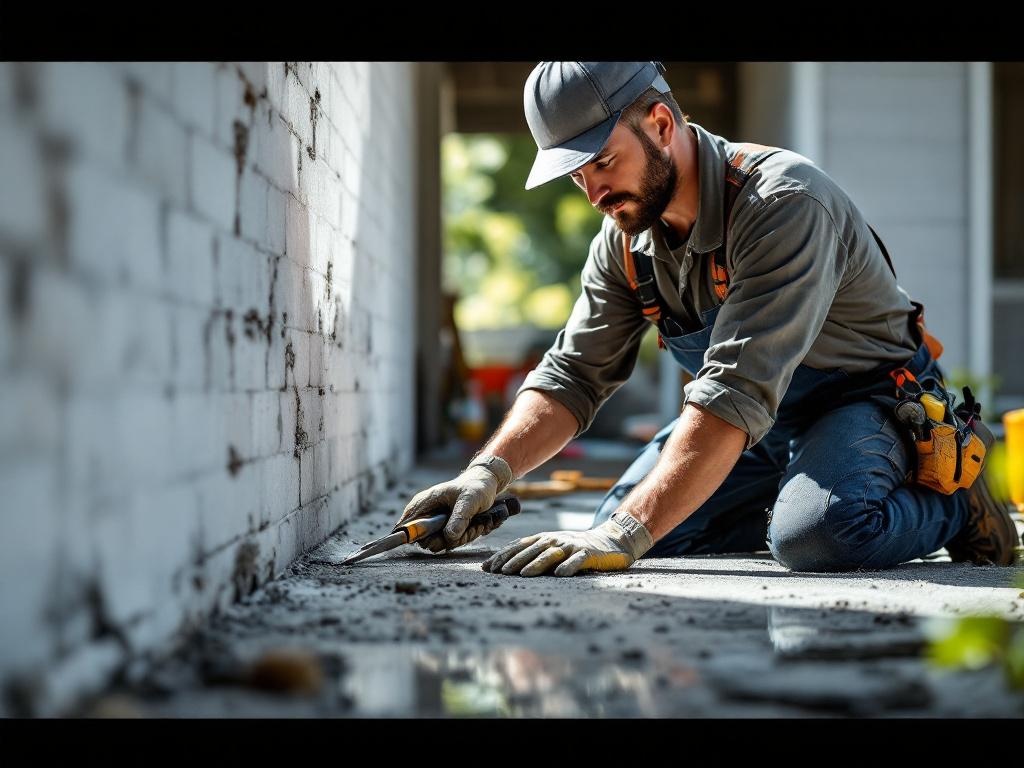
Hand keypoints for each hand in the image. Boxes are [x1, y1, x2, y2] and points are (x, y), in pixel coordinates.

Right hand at [396, 456, 513, 548]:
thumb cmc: (476, 487)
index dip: (415, 536)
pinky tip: (476, 525)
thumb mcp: (469, 500)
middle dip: (449, 540)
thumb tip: (449, 536)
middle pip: (426, 541)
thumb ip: (459, 518)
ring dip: (461, 538)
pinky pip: (452, 542)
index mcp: (423, 503)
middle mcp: (426, 515)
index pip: (406, 526)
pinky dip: (466, 537)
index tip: (438, 536)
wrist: (487, 485)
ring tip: (475, 524)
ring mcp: (436, 524)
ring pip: (442, 544)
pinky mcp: (447, 530)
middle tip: (468, 528)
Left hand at [481, 510, 653, 576]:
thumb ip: (535, 555)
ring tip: (523, 574)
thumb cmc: (577, 548)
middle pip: (531, 549)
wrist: (611, 542)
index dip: (503, 555)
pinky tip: (560, 574)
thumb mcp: (554, 549)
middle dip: (514, 560)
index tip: (487, 567)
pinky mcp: (588, 554)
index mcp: (545, 538)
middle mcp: (556, 540)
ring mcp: (572, 546)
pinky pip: (577, 560)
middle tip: (498, 572)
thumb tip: (505, 567)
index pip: (519, 545)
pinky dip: (568, 566)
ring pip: (551, 554)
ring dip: (536, 564)